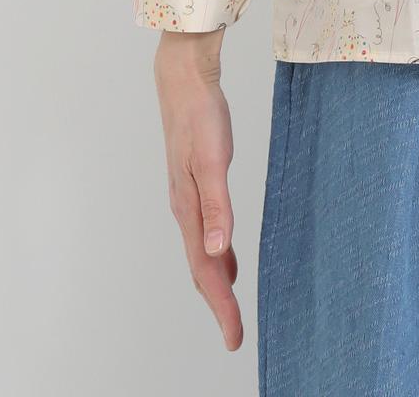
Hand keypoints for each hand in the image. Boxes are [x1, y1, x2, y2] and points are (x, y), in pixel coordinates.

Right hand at [153, 28, 241, 350]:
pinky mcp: (197, 183)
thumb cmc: (201, 117)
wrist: (185, 81)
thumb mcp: (214, 159)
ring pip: (203, 252)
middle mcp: (186, 210)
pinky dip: (219, 253)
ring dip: (216, 281)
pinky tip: (229, 259)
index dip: (220, 305)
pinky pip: (208, 231)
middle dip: (217, 303)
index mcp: (189, 209)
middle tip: (233, 335)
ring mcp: (190, 197)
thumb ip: (217, 206)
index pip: (205, 270)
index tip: (234, 337)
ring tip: (231, 306)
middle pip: (201, 268)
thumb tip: (218, 252)